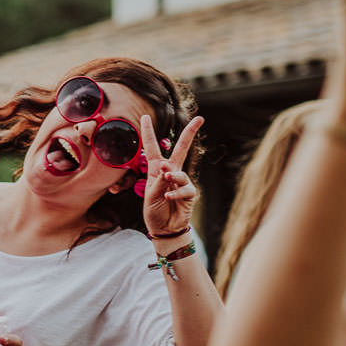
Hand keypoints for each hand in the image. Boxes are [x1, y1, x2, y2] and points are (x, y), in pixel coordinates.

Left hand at [138, 113, 203, 237]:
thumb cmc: (154, 210)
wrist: (164, 229)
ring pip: (179, 173)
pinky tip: (168, 197)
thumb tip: (167, 169)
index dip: (148, 132)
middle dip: (190, 133)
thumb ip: (158, 181)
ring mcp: (181, 182)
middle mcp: (170, 172)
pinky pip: (185, 189)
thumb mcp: (149, 195)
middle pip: (182, 149)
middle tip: (200, 118)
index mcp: (156, 169)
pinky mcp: (189, 193)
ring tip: (166, 179)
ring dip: (172, 175)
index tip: (145, 116)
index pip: (152, 147)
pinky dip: (175, 193)